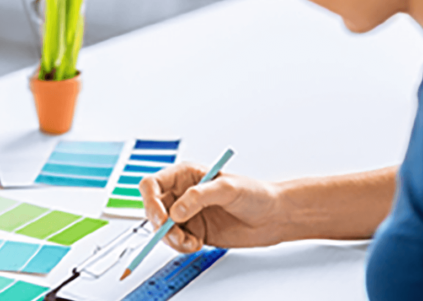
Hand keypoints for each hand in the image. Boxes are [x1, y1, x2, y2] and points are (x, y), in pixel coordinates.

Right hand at [140, 162, 285, 252]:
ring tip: (190, 242)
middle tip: (176, 235)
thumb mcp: (228, 188)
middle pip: (152, 209)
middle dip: (159, 225)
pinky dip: (181, 246)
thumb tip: (176, 212)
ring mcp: (187, 214)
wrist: (272, 216)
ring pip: (161, 229)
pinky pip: (175, 242)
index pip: (152, 184)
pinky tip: (196, 244)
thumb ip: (199, 197)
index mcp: (186, 175)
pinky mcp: (193, 231)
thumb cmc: (255, 194)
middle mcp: (182, 194)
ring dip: (171, 239)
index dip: (150, 201)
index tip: (162, 217)